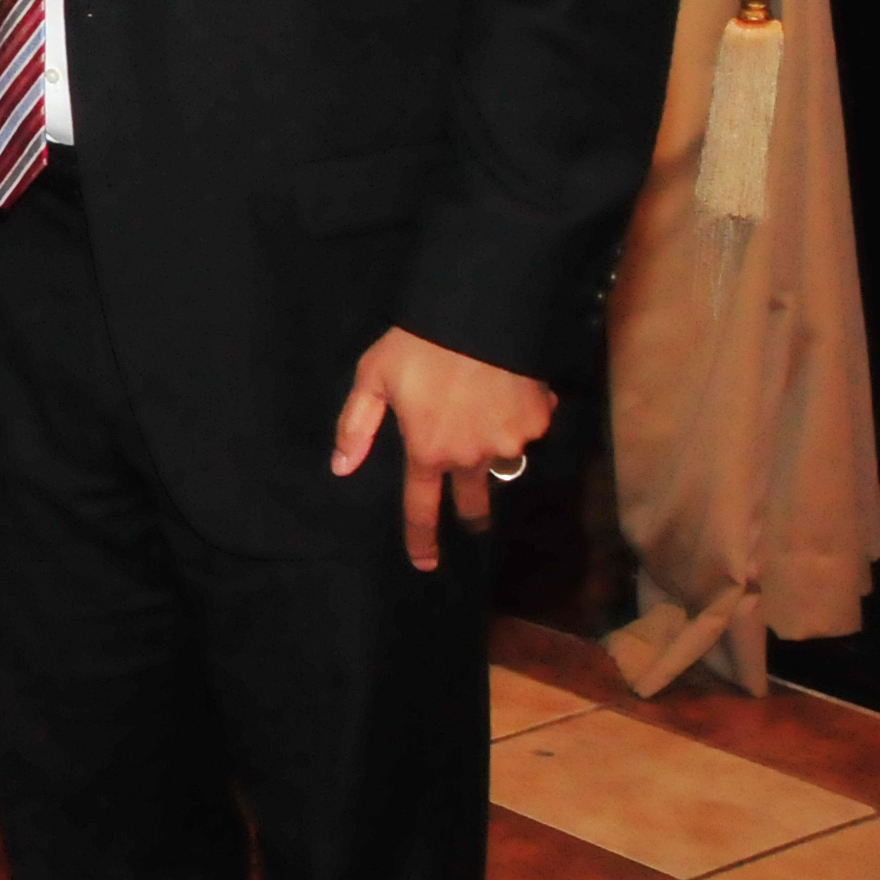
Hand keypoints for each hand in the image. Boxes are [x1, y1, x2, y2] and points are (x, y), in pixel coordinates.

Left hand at [329, 326, 554, 571]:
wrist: (479, 315)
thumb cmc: (417, 346)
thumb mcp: (372, 379)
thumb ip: (356, 426)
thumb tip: (341, 468)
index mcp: (428, 451)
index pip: (421, 508)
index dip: (422, 540)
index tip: (425, 565)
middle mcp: (471, 457)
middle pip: (474, 501)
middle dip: (472, 514)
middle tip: (473, 520)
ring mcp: (509, 441)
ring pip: (502, 461)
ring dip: (494, 453)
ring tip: (485, 423)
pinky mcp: (539, 421)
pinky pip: (528, 428)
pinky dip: (519, 417)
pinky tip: (508, 391)